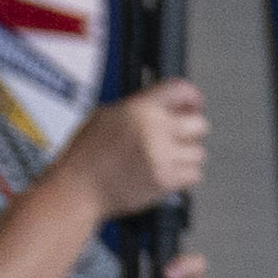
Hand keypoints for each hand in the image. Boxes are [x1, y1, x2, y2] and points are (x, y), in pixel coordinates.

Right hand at [61, 79, 205, 220]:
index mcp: (139, 108)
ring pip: (199, 151)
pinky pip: (195, 174)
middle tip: (178, 135)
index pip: (181, 90)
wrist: (78, 187)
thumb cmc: (86, 155)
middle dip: (190, 130)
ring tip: (166, 157)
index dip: (191, 96)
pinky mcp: (167, 179)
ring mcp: (162, 156)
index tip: (192, 103)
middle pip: (199, 123)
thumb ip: (139, 108)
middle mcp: (154, 129)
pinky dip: (184, 175)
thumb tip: (166, 104)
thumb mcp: (106, 115)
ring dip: (186, 155)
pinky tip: (166, 171)